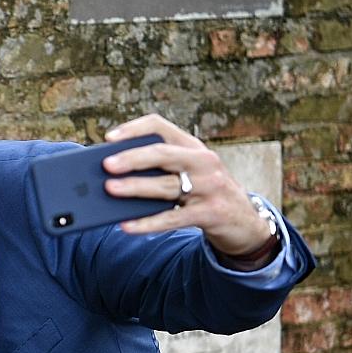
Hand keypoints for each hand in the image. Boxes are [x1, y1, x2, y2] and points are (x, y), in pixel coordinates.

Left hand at [101, 113, 274, 257]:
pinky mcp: (210, 213)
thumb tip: (115, 176)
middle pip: (162, 154)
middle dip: (132, 158)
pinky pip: (172, 218)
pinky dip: (147, 223)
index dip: (134, 129)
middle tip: (106, 165)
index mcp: (193, 146)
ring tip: (110, 189)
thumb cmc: (205, 192)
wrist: (245, 221)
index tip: (109, 138)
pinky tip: (126, 226)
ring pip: (165, 186)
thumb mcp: (190, 172)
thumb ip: (161, 169)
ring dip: (135, 188)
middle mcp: (203, 162)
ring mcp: (209, 188)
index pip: (160, 126)